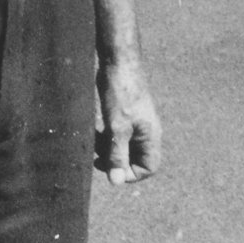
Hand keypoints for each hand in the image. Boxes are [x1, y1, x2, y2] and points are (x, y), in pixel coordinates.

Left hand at [94, 59, 160, 185]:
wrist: (118, 60)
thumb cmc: (122, 91)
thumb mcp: (117, 127)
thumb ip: (117, 154)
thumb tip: (116, 182)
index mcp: (150, 136)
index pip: (148, 167)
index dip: (130, 173)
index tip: (111, 169)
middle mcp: (146, 131)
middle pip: (135, 158)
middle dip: (115, 160)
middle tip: (97, 157)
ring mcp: (135, 122)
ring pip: (123, 146)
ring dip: (107, 149)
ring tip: (93, 141)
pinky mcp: (124, 114)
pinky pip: (116, 134)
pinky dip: (105, 136)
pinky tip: (94, 129)